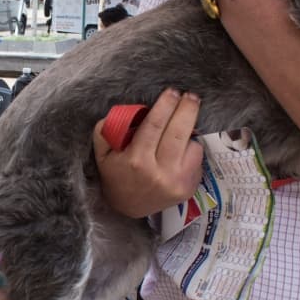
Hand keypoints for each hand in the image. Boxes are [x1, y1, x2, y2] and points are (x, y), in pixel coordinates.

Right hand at [93, 88, 203, 217]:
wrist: (127, 208)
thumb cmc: (116, 175)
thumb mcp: (103, 153)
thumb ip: (107, 129)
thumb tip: (126, 110)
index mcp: (137, 160)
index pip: (155, 125)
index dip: (166, 105)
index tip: (172, 91)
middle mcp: (159, 172)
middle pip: (179, 132)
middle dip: (187, 109)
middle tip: (190, 95)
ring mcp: (176, 182)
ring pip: (193, 145)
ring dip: (190, 133)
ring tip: (181, 128)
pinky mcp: (188, 189)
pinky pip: (197, 160)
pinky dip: (191, 151)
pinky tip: (181, 150)